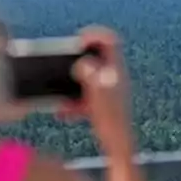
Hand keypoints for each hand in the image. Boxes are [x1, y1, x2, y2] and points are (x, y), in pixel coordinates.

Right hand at [68, 26, 134, 157]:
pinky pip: (87, 94)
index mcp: (115, 70)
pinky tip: (65, 112)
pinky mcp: (104, 103)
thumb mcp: (98, 95)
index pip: (110, 40)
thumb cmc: (111, 120)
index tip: (78, 42)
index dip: (94, 35)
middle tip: (65, 64)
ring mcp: (110, 90)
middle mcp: (114, 77)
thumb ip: (91, 75)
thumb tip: (83, 63)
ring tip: (62, 97)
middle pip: (98, 56)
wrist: (118, 144)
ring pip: (90, 77)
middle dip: (79, 59)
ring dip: (74, 83)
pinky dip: (75, 100)